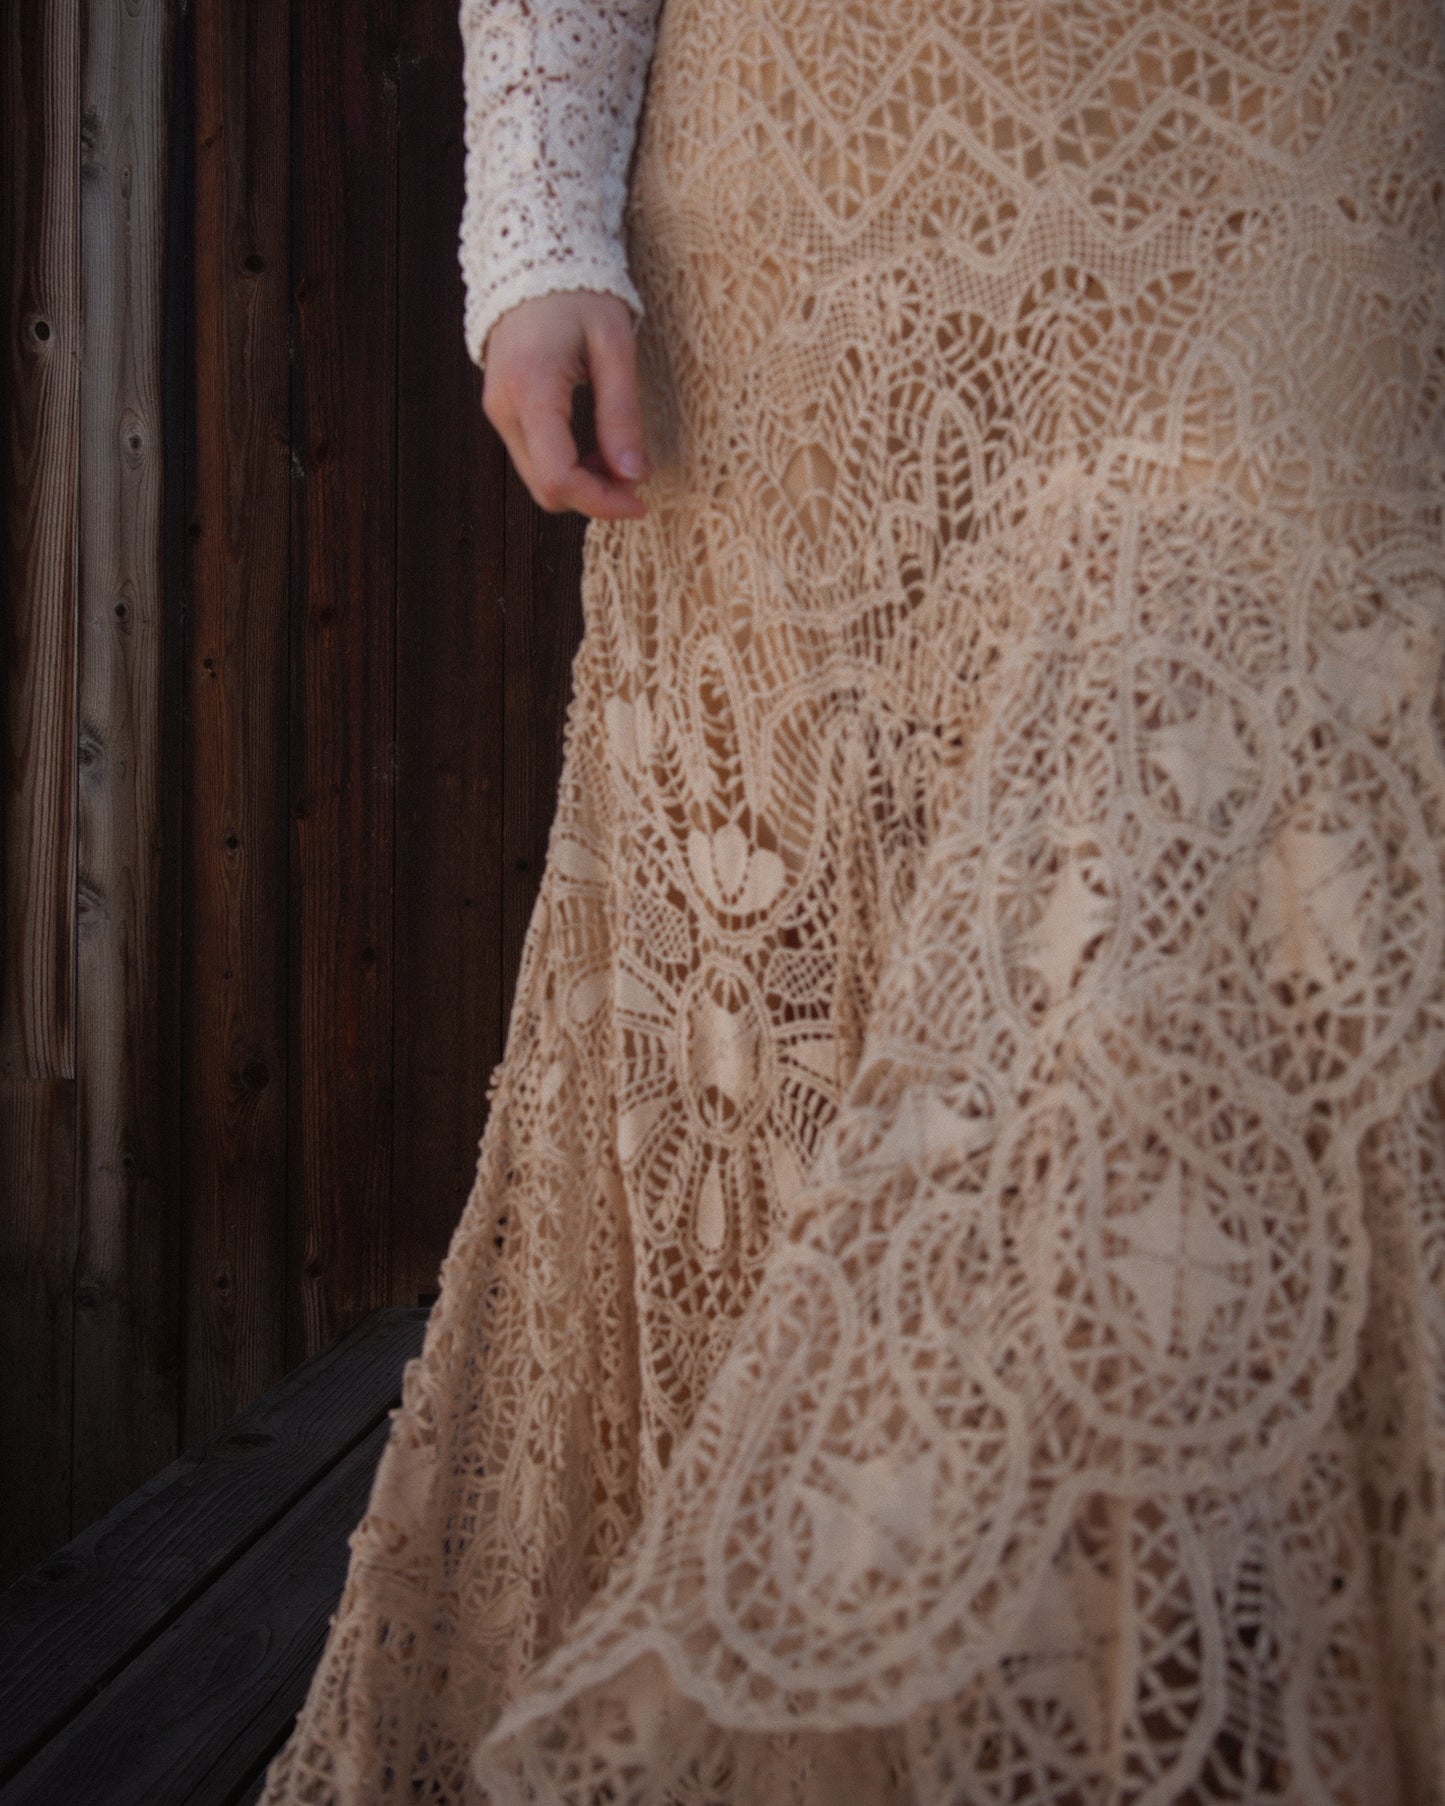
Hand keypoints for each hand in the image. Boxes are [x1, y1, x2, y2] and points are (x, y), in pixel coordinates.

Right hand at [482, 290, 650, 519]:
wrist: (533, 255)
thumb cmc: (580, 292)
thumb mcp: (614, 347)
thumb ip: (622, 414)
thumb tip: (635, 475)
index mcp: (531, 390)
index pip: (560, 477)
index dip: (602, 502)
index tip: (641, 501)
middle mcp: (504, 407)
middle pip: (546, 489)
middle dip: (595, 497)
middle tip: (637, 478)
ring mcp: (498, 410)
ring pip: (539, 479)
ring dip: (583, 483)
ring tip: (621, 459)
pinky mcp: (503, 408)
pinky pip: (536, 457)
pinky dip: (568, 466)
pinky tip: (598, 448)